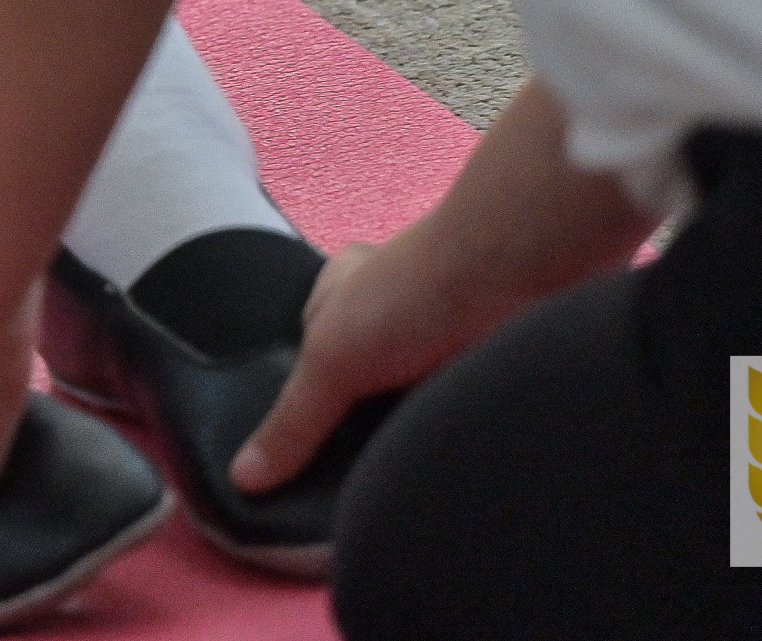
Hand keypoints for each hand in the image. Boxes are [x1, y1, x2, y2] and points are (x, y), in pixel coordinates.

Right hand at [227, 234, 474, 491]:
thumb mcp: (332, 358)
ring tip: (390, 480)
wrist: (517, 276)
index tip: (291, 467)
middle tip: (340, 485)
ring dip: (400, 433)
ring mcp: (436, 341)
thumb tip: (244, 476)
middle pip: (358, 385)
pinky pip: (447, 415)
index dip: (302, 409)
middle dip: (353, 428)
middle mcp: (387, 312)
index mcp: (338, 291)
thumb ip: (293, 420)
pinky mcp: (476, 368)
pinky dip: (440, 436)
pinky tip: (434, 461)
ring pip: (403, 405)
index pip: (307, 360)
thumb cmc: (414, 289)